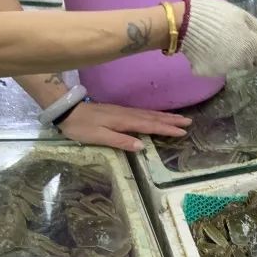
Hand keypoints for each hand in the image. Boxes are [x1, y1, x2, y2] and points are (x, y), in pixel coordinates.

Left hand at [57, 101, 190, 151]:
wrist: (67, 110)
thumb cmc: (81, 127)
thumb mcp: (99, 136)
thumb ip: (120, 141)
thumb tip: (142, 146)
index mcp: (124, 121)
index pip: (150, 125)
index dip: (167, 129)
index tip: (183, 131)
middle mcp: (127, 114)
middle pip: (153, 117)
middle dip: (171, 120)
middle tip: (189, 122)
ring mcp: (124, 112)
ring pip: (149, 114)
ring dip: (165, 116)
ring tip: (180, 118)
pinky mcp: (120, 112)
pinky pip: (142, 113)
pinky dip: (154, 115)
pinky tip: (157, 117)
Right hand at [179, 0, 256, 76]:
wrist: (183, 23)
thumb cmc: (215, 14)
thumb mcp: (240, 15)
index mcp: (250, 46)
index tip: (254, 41)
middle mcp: (240, 62)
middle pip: (251, 63)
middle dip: (247, 54)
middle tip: (233, 39)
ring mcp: (224, 70)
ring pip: (235, 66)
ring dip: (231, 58)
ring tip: (217, 42)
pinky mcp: (209, 73)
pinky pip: (217, 68)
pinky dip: (214, 61)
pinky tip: (206, 48)